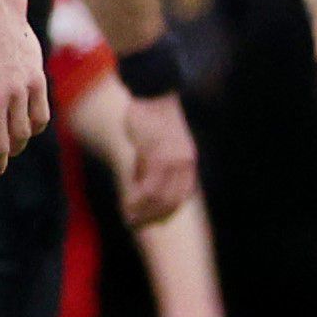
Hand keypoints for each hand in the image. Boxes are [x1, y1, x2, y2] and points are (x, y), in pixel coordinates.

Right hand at [118, 89, 200, 225]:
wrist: (152, 92)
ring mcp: (170, 161)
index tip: (153, 220)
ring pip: (158, 197)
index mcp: (189, 161)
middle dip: (154, 216)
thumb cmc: (156, 116)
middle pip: (171, 201)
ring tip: (130, 218)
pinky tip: (127, 204)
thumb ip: (166, 160)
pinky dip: (136, 198)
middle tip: (137, 224)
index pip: (182, 196)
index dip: (167, 211)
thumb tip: (154, 180)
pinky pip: (146, 186)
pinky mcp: (155, 156)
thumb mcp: (168, 141)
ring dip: (143, 211)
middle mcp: (184, 164)